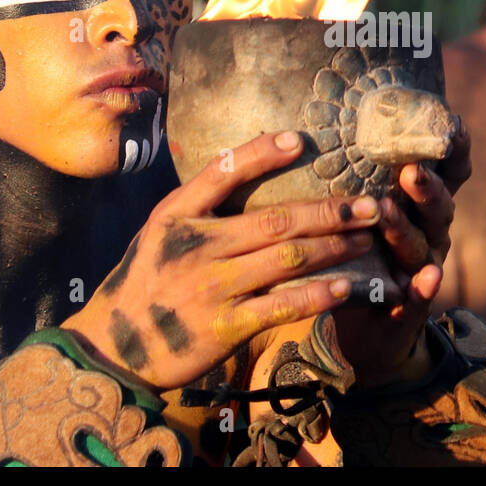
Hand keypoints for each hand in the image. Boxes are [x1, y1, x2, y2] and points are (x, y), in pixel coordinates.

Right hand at [63, 131, 381, 390]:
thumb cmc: (145, 280)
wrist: (115, 346)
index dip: (263, 153)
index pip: (223, 172)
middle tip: (371, 203)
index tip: (301, 139)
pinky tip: (347, 286)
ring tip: (367, 238)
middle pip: (277, 219)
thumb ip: (198, 204)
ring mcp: (214, 286)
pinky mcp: (227, 325)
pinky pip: (283, 305)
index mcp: (178, 215)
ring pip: (289, 258)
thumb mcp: (160, 230)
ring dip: (335, 247)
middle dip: (331, 210)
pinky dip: (319, 294)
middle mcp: (198, 246)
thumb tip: (247, 165)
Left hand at [332, 121, 468, 387]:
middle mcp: (429, 233)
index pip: (447, 173)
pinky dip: (425, 287)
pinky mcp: (412, 308)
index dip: (455, 150)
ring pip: (422, 246)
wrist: (367, 329)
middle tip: (410, 169)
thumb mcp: (362, 214)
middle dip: (426, 186)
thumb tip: (314, 126)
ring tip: (388, 212)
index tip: (454, 124)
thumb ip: (356, 177)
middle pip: (437, 205)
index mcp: (419, 205)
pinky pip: (420, 296)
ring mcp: (423, 269)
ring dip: (406, 229)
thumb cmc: (359, 255)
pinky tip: (428, 277)